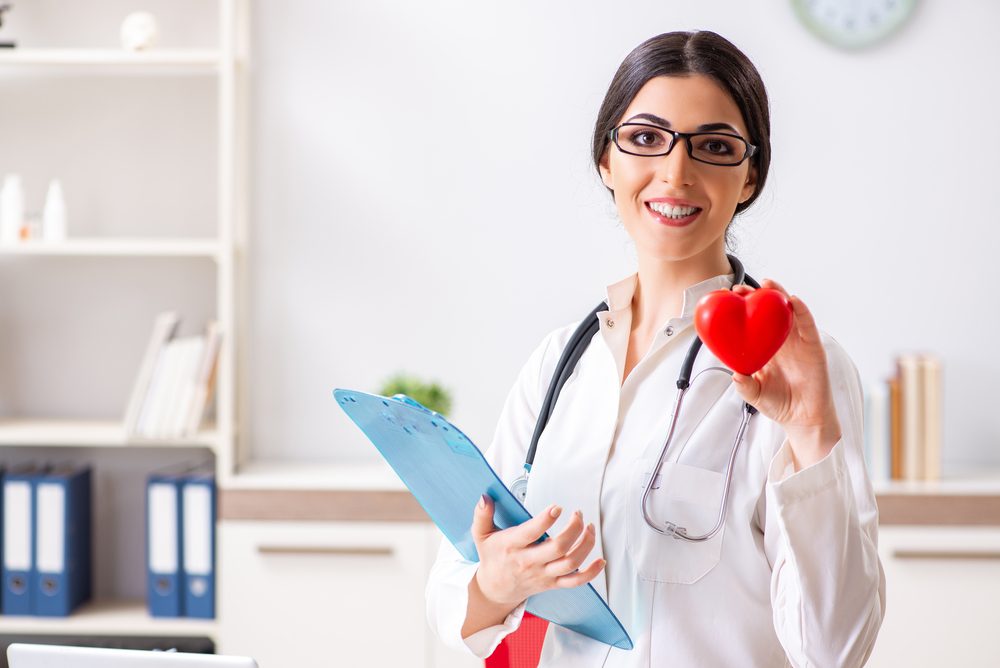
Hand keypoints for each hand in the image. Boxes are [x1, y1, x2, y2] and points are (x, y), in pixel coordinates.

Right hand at [470, 494, 604, 607]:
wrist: (495, 589)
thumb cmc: (492, 558)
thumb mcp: (481, 535)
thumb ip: (482, 515)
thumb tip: (485, 498)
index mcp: (512, 546)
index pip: (531, 533)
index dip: (546, 519)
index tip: (557, 507)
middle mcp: (529, 562)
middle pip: (558, 548)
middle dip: (573, 528)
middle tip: (577, 514)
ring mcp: (543, 574)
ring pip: (570, 563)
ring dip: (585, 544)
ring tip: (589, 527)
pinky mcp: (552, 584)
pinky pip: (576, 581)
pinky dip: (591, 572)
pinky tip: (600, 560)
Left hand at [730, 279, 841, 469]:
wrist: (803, 418)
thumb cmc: (780, 404)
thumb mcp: (755, 395)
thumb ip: (745, 386)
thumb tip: (734, 374)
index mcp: (765, 349)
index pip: (752, 323)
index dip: (741, 310)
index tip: (726, 300)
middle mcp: (781, 342)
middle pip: (769, 312)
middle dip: (757, 297)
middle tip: (741, 288)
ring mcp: (798, 342)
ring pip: (788, 312)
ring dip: (779, 295)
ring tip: (768, 284)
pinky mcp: (813, 346)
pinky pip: (808, 325)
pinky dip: (802, 311)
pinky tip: (793, 300)